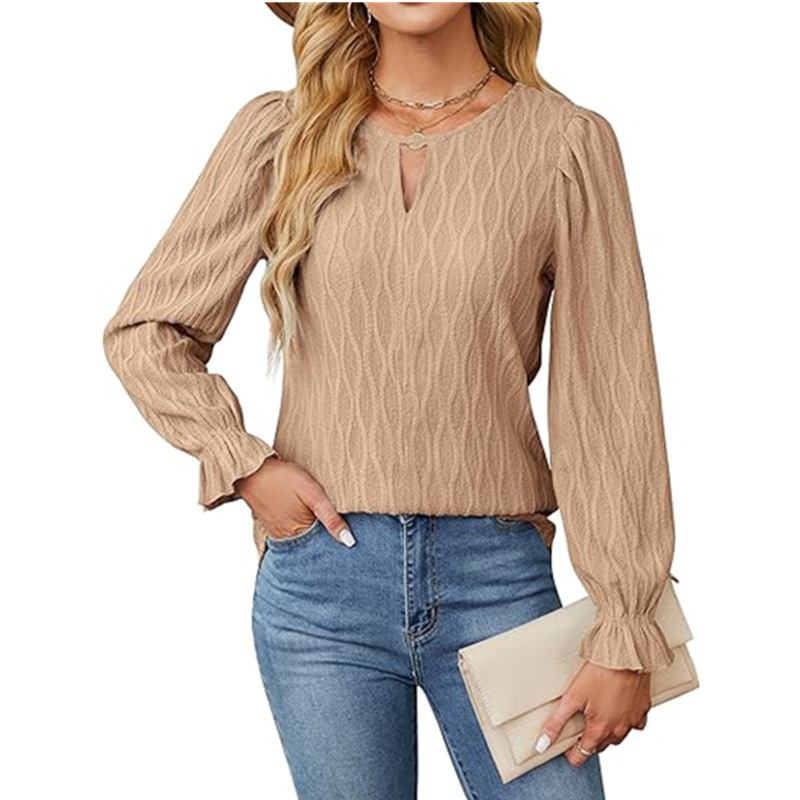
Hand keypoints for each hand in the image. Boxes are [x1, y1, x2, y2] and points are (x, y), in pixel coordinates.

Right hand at [234, 456, 355, 546]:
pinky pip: (288, 529)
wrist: (251, 468)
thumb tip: (349, 541)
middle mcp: (285, 538)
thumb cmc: (282, 477)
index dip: (336, 537)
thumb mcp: (313, 494)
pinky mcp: (269, 522)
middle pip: (311, 542)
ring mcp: (275, 531)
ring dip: (310, 528)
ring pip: (300, 536)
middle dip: (323, 535)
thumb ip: (331, 517)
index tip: (348, 530)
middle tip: (333, 521)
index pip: (323, 545)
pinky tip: (301, 511)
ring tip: (316, 514)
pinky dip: (297, 523)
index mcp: (298, 534)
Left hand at [535, 661, 650, 766]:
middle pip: (599, 746)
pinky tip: (617, 708)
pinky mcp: (642, 709)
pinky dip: (624, 720)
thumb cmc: (600, 674)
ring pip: (617, 737)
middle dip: (588, 741)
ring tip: (596, 717)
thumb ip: (557, 722)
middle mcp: (618, 731)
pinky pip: (634, 723)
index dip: (571, 754)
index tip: (566, 748)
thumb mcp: (572, 697)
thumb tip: (543, 743)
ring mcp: (632, 721)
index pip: (582, 755)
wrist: (625, 657)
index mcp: (599, 730)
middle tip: (579, 728)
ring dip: (606, 732)